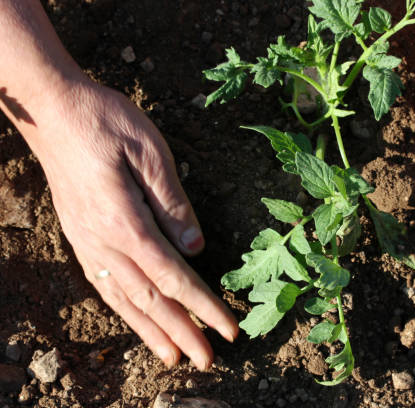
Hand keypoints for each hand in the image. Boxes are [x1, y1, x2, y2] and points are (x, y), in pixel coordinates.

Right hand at [30, 81, 237, 369]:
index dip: (203, 306)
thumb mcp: (150, 151)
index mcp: (125, 220)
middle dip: (183, 331)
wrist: (53, 111)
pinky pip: (105, 285)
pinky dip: (124, 310)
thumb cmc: (104, 122)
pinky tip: (138, 322)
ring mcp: (88, 243)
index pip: (173, 276)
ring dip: (152, 331)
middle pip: (150, 298)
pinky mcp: (81, 238)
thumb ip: (172, 203)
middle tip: (208, 361)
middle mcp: (103, 241)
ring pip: (125, 299)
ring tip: (175, 356)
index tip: (228, 328)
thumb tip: (195, 248)